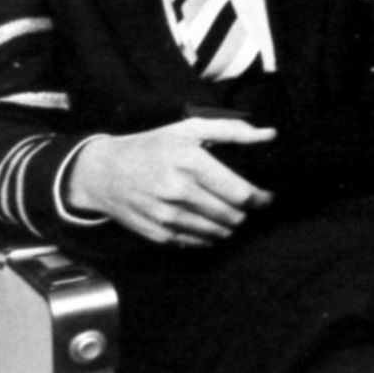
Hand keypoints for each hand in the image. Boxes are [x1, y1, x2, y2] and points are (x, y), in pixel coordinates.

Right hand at [67, 118, 276, 246]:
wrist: (103, 172)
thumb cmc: (152, 146)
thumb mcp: (189, 129)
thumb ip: (232, 131)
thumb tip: (270, 135)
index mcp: (190, 162)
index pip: (240, 193)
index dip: (260, 198)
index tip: (266, 197)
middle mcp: (178, 191)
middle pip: (232, 216)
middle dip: (245, 212)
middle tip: (245, 204)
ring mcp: (167, 216)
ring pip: (218, 233)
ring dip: (229, 225)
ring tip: (228, 213)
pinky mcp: (159, 234)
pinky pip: (198, 243)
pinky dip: (209, 236)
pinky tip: (208, 222)